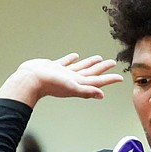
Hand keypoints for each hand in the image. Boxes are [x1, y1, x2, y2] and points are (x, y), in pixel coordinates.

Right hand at [0, 53, 123, 106]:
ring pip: (80, 67)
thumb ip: (87, 91)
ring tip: (98, 58)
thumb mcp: (71, 88)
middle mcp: (73, 79)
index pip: (98, 81)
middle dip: (102, 68)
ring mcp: (64, 74)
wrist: (30, 80)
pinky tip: (75, 56)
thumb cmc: (49, 85)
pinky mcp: (54, 67)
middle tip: (112, 62)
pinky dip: (72, 59)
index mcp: (78, 84)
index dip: (109, 79)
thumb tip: (102, 95)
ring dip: (90, 63)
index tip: (120, 77)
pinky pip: (66, 62)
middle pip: (92, 73)